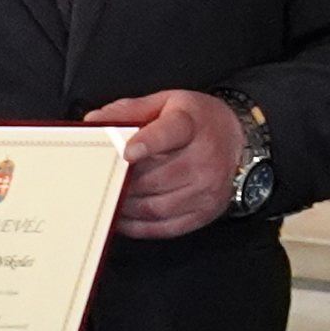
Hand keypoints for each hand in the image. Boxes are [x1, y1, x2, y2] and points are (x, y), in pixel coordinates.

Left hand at [83, 89, 245, 238]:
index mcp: (191, 123)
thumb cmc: (196, 121)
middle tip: (98, 183)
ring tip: (107, 200)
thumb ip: (128, 111)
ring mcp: (208, 188)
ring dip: (127, 207)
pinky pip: (165, 227)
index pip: (169, 133)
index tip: (126, 152)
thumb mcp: (165, 103)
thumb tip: (93, 122)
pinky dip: (139, 227)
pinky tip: (123, 218)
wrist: (236, 138)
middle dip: (123, 183)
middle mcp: (205, 157)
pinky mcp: (205, 211)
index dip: (146, 143)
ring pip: (156, 206)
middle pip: (156, 177)